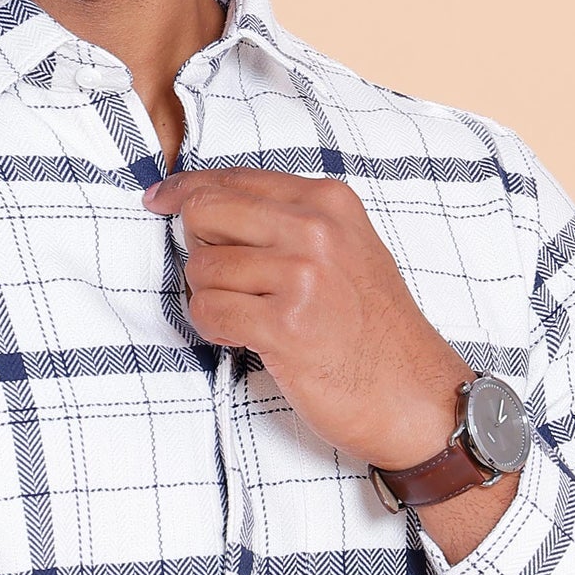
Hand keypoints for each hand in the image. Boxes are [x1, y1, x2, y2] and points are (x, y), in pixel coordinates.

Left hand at [144, 168, 517, 557]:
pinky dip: (215, 329)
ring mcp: (302, 275)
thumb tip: (208, 206)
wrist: (415, 395)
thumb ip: (289, 222)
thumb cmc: (374, 331)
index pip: (233, 179)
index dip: (185, 190)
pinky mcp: (286, 325)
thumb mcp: (346, 250)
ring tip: (251, 320)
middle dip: (201, 251)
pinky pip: (208, 311)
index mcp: (327, 201)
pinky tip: (246, 339)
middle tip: (229, 284)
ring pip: (201, 269)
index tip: (160, 199)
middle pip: (205, 214)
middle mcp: (316, 229)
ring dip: (212, 300)